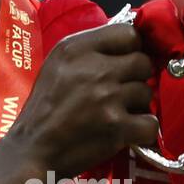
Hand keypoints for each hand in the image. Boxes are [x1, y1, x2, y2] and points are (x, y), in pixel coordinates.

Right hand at [9, 21, 158, 178]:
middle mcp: (94, 68)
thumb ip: (90, 51)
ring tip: (118, 114)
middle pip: (143, 62)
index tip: (125, 63)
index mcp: (76, 48)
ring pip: (147, 92)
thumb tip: (129, 45)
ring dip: (138, 105)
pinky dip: (143, 131)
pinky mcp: (116, 126)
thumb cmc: (45, 108)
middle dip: (137, 78)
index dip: (133, 49)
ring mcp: (107, 97)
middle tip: (122, 92)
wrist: (32, 150)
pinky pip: (150, 123)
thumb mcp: (57, 64)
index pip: (128, 33)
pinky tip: (128, 132)